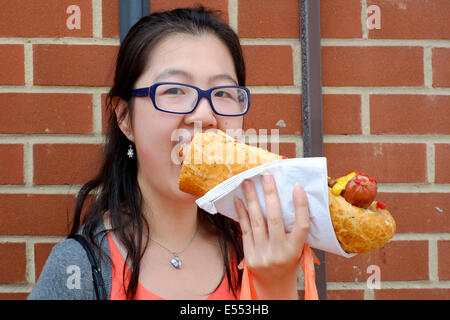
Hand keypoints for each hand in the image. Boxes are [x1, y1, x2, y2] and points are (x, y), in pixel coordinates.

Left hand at [234, 173, 309, 299]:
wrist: (274, 285)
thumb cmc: (288, 261)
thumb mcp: (297, 248)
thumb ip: (294, 229)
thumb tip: (290, 198)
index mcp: (296, 249)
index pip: (302, 225)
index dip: (300, 205)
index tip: (297, 187)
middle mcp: (280, 252)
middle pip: (275, 219)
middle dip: (270, 195)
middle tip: (266, 176)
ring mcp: (263, 254)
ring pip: (257, 222)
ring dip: (251, 199)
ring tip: (247, 183)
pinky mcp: (249, 255)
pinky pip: (245, 230)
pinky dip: (242, 213)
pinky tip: (238, 200)